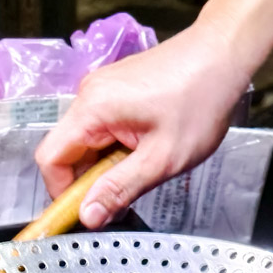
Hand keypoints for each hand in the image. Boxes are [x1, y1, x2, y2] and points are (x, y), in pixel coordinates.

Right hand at [35, 24, 251, 228]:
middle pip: (67, 153)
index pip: (50, 159)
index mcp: (93, 109)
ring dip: (106, 169)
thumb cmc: (200, 100)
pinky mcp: (115, 93)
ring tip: (143, 170)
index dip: (62, 193)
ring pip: (86, 145)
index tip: (85, 216)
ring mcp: (101, 92)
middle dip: (89, 184)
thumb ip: (119, 189)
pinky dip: (115, 152)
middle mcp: (89, 96)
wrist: (222, 56)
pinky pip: (101, 132)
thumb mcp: (161, 159)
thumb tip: (88, 215)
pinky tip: (144, 154)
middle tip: (122, 200)